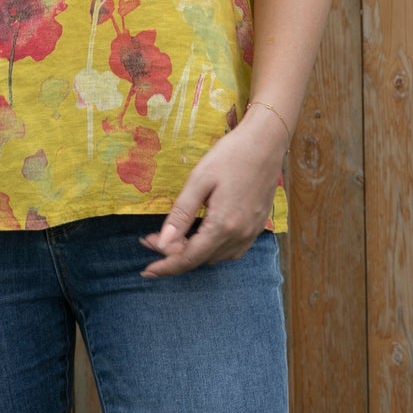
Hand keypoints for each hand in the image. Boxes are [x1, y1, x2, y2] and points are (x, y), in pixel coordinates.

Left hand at [139, 113, 285, 276]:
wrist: (266, 143)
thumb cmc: (231, 155)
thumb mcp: (199, 180)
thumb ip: (181, 214)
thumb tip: (162, 243)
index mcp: (223, 225)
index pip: (189, 258)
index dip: (166, 266)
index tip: (146, 270)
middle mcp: (239, 235)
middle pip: (201, 259)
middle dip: (173, 255)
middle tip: (150, 239)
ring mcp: (251, 233)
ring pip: (215, 257)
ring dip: (192, 252)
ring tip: (173, 236)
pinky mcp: (257, 227)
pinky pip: (231, 250)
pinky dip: (211, 250)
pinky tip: (201, 237)